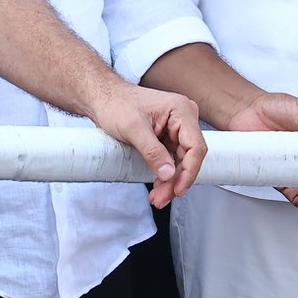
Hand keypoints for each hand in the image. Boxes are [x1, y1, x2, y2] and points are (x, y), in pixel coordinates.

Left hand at [86, 80, 205, 208]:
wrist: (102, 99)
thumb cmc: (115, 104)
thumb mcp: (133, 128)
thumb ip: (152, 151)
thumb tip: (169, 174)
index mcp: (181, 110)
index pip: (196, 147)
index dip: (189, 171)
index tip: (178, 189)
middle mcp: (183, 118)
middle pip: (189, 157)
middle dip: (176, 181)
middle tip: (161, 198)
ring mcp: (176, 128)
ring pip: (181, 162)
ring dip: (170, 181)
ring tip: (158, 196)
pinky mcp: (168, 137)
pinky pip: (172, 159)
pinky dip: (165, 174)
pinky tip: (158, 185)